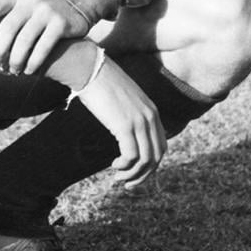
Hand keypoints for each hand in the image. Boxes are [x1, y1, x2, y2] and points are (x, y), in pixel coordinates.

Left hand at [0, 0, 89, 75]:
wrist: (75, 5)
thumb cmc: (38, 15)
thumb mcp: (21, 9)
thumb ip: (3, 20)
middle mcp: (30, 1)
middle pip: (8, 27)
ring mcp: (46, 11)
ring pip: (24, 40)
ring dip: (16, 60)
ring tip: (13, 71)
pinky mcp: (60, 23)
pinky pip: (43, 47)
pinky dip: (33, 62)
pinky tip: (28, 70)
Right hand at [78, 57, 166, 189]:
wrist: (90, 68)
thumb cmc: (100, 81)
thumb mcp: (122, 97)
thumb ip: (129, 111)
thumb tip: (122, 126)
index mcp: (152, 110)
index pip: (161, 145)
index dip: (151, 163)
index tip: (136, 170)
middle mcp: (150, 116)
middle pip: (157, 156)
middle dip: (144, 174)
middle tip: (128, 182)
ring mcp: (139, 121)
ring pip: (146, 160)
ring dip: (133, 174)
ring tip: (119, 177)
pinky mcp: (125, 126)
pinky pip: (132, 156)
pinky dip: (125, 166)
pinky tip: (114, 165)